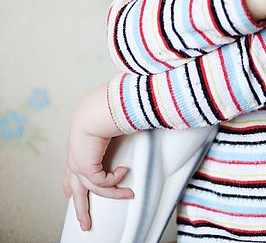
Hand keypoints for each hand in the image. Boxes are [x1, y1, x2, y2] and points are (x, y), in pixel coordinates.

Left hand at [63, 85, 133, 230]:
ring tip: (129, 194)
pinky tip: (123, 170)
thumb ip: (114, 134)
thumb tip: (128, 127)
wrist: (96, 111)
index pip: (71, 171)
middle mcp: (76, 159)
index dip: (69, 184)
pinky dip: (115, 179)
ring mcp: (79, 166)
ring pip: (94, 190)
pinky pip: (103, 182)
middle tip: (85, 223)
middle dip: (81, 209)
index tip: (67, 194)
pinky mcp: (85, 169)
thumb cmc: (104, 113)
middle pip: (77, 190)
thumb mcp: (108, 127)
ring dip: (114, 194)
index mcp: (78, 149)